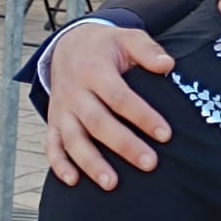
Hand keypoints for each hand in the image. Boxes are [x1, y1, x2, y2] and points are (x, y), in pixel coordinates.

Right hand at [46, 27, 174, 191]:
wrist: (68, 45)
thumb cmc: (106, 46)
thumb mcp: (127, 37)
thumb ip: (148, 50)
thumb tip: (168, 66)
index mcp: (95, 70)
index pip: (120, 97)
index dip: (142, 116)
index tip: (165, 134)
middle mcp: (75, 92)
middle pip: (98, 122)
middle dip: (123, 145)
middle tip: (149, 163)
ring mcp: (62, 109)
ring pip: (73, 139)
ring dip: (91, 163)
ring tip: (111, 183)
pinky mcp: (54, 122)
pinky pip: (52, 146)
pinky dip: (59, 165)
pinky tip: (73, 182)